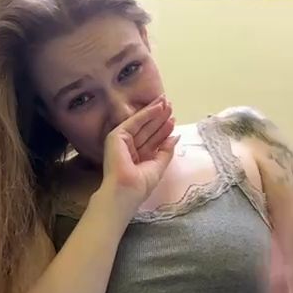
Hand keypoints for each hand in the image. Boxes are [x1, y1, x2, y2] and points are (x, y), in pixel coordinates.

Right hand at [101, 96, 178, 216]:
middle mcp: (129, 148)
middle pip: (148, 130)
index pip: (152, 140)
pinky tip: (158, 106)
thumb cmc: (140, 185)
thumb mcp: (158, 166)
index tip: (174, 119)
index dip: (163, 129)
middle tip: (171, 105)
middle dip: (160, 118)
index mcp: (137, 157)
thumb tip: (175, 137)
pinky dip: (146, 113)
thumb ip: (166, 151)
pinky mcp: (116, 135)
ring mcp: (121, 141)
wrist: (127, 190)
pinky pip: (134, 122)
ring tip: (167, 102)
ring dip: (155, 112)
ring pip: (142, 124)